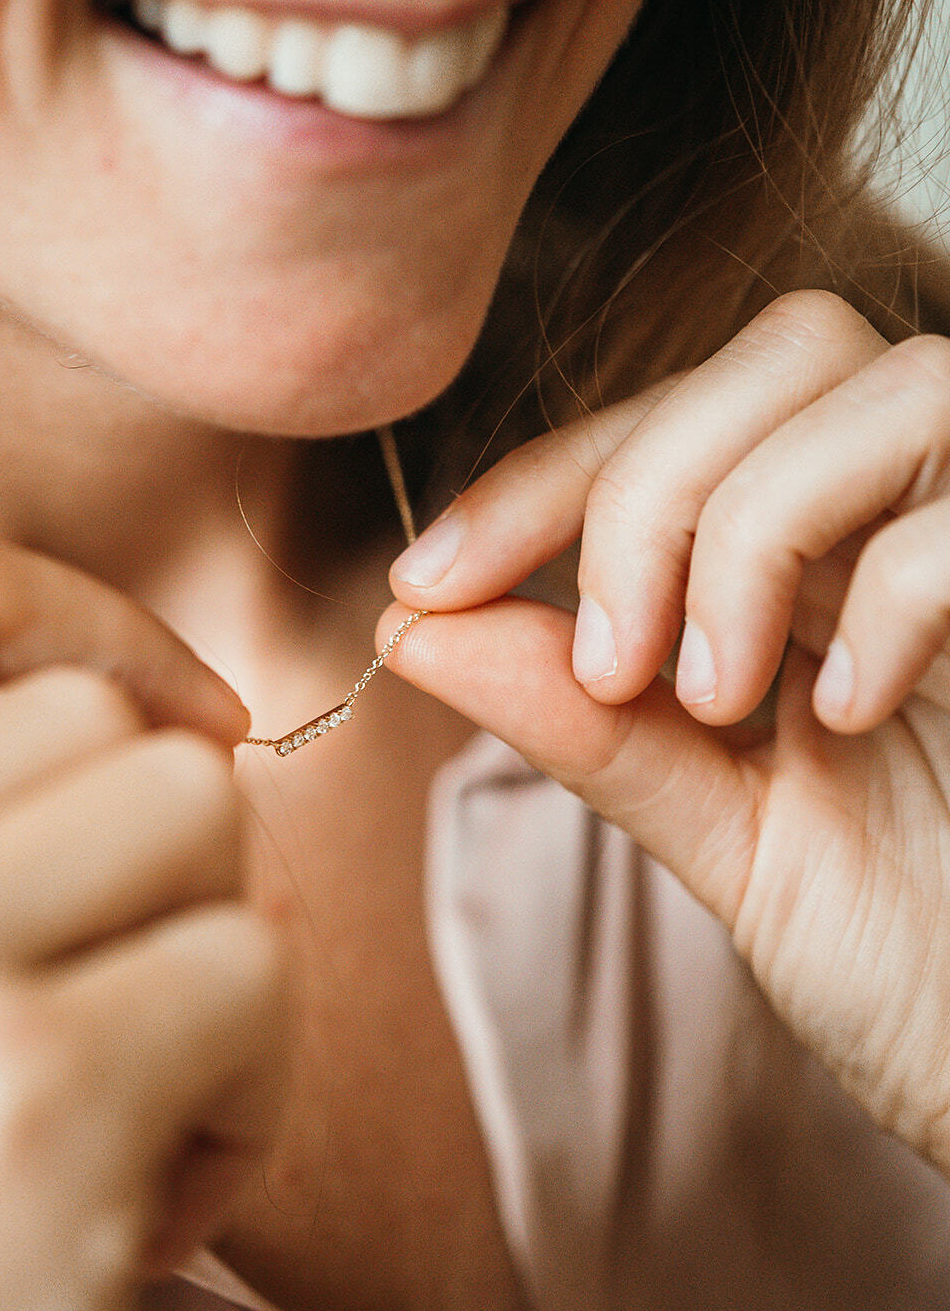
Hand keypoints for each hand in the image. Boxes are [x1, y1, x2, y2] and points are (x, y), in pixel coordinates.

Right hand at [0, 519, 285, 1310]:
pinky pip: (253, 976)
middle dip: (175, 884)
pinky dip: (244, 1103)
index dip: (92, 620)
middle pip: (133, 738)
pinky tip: (136, 1218)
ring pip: (212, 834)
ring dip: (214, 982)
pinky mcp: (24, 1088)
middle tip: (101, 1041)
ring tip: (118, 1121)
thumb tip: (194, 727)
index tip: (185, 711)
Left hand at [385, 289, 949, 1175]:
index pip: (672, 433)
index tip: (424, 584)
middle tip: (613, 661)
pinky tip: (847, 711)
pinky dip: (893, 593)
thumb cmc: (905, 957)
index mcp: (823, 567)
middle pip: (782, 353)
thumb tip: (412, 626)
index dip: (536, 482)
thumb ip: (583, 726)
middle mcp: (914, 524)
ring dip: (754, 531)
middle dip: (649, 488)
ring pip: (884, 384)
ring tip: (717, 697)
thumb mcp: (717, 832)